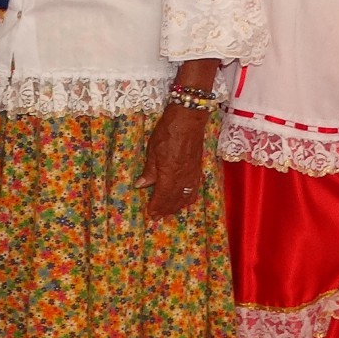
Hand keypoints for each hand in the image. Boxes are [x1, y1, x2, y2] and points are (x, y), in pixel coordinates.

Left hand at [141, 102, 208, 218]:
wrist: (188, 120)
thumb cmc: (168, 132)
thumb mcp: (152, 150)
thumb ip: (149, 171)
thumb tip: (141, 185)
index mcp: (169, 174)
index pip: (162, 197)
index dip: (156, 207)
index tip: (150, 214)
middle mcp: (183, 178)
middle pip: (174, 200)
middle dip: (165, 210)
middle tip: (157, 217)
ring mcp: (192, 175)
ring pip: (185, 197)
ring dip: (176, 207)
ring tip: (168, 212)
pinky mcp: (198, 170)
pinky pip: (194, 190)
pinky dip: (188, 199)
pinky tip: (184, 201)